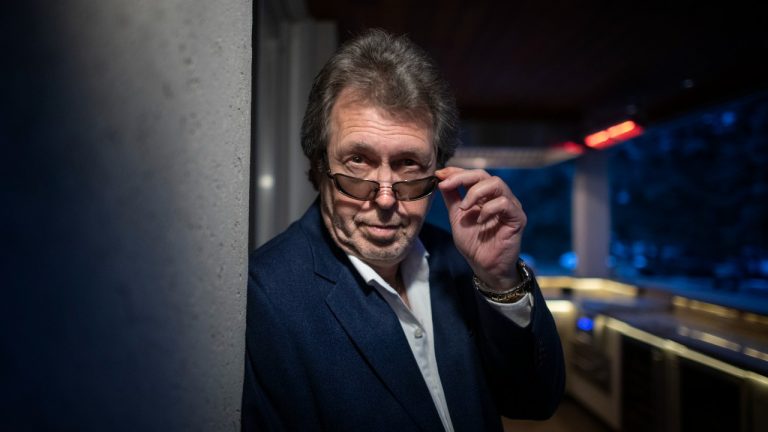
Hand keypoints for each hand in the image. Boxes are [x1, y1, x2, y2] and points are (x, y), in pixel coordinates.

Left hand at [435, 167, 526, 290]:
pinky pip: (504, 203)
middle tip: (447, 185)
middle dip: (462, 177)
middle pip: (484, 174)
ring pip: (496, 183)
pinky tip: (480, 220)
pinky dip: (488, 209)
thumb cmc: (473, 244)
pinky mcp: (518, 218)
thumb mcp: (457, 217)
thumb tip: (441, 178)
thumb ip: (452, 198)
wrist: (484, 267)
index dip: (456, 171)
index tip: (439, 174)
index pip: (473, 175)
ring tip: (464, 207)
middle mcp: (499, 197)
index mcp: (485, 196)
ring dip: (475, 192)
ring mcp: (510, 206)